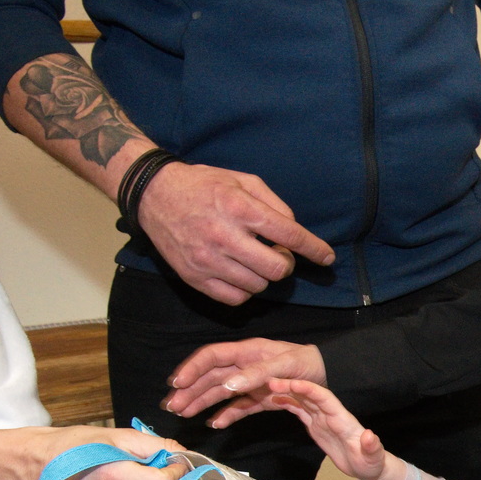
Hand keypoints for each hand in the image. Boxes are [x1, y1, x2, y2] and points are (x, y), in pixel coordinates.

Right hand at [138, 162, 334, 305]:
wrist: (153, 195)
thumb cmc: (204, 185)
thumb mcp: (242, 180)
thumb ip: (274, 204)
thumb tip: (295, 230)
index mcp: (239, 208)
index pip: (289, 236)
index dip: (314, 249)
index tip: (327, 257)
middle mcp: (224, 236)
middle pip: (277, 269)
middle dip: (286, 264)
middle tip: (276, 253)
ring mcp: (208, 260)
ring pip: (259, 286)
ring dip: (264, 276)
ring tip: (253, 259)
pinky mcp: (194, 277)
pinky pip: (236, 298)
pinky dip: (245, 290)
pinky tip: (240, 273)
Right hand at [163, 338, 325, 426]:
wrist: (330, 374)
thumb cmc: (307, 363)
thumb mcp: (284, 364)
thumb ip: (256, 373)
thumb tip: (228, 385)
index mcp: (247, 351)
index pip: (211, 357)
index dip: (192, 368)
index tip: (177, 383)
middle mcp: (244, 366)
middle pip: (210, 377)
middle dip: (189, 390)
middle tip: (172, 406)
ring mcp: (251, 383)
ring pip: (220, 392)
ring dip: (201, 402)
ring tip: (183, 414)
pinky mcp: (261, 398)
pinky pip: (239, 406)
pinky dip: (227, 414)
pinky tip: (214, 423)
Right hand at [264, 379, 389, 479]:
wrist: (368, 467)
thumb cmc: (372, 462)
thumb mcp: (374, 457)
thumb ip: (372, 446)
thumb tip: (369, 435)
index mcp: (342, 419)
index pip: (325, 399)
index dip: (309, 389)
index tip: (292, 382)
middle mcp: (331, 415)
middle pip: (309, 396)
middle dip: (291, 386)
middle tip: (269, 380)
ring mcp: (323, 420)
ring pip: (302, 401)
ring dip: (286, 392)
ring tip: (266, 385)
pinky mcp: (317, 427)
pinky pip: (300, 412)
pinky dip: (288, 404)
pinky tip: (274, 399)